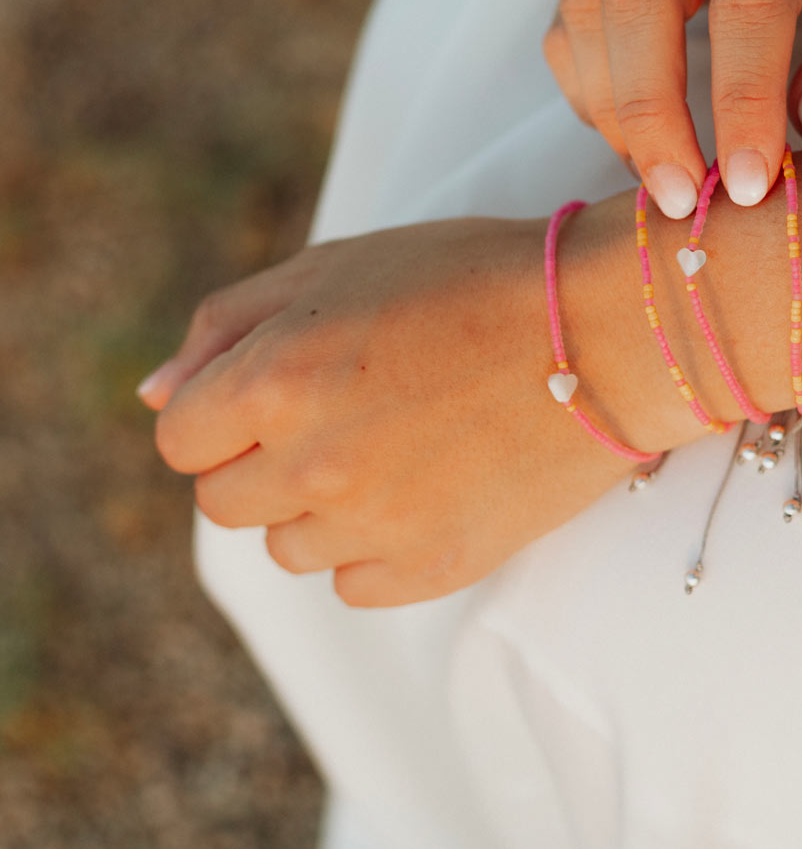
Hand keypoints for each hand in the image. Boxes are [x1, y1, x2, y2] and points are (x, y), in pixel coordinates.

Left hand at [141, 216, 652, 606]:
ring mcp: (373, 524)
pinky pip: (355, 584)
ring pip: (287, 549)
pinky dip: (373, 547)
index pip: (179, 438)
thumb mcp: (340, 265)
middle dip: (261, 463)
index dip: (219, 415)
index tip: (274, 398)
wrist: (602, 330)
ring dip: (317, 506)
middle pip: (225, 503)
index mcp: (274, 379)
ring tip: (391, 449)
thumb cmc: (471, 278)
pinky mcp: (433, 566)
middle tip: (339, 417)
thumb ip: (228, 325)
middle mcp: (310, 463)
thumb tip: (151, 396)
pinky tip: (423, 490)